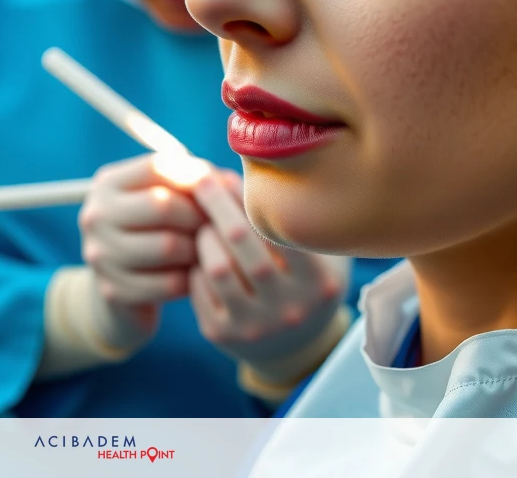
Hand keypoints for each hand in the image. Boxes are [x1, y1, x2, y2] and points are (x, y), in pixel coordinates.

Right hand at [77, 154, 206, 349]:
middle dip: (198, 216)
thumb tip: (232, 183)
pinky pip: (168, 283)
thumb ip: (199, 182)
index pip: (157, 167)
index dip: (194, 178)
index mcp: (108, 183)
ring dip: (197, 249)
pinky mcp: (113, 290)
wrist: (125, 286)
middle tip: (215, 226)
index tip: (214, 192)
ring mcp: (100, 254)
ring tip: (207, 250)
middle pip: (162, 205)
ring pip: (167, 246)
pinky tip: (195, 276)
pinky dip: (191, 280)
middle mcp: (95, 214)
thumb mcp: (169, 198)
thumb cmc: (158, 230)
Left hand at [188, 170, 349, 382]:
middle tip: (202, 181)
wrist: (297, 348)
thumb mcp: (321, 254)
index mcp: (320, 284)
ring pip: (216, 267)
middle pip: (242, 244)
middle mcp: (290, 309)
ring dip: (204, 236)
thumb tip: (249, 167)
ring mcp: (255, 327)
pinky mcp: (222, 336)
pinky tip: (201, 253)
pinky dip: (195, 264)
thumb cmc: (308, 283)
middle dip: (217, 205)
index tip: (229, 176)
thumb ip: (300, 218)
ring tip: (203, 222)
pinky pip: (198, 289)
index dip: (247, 198)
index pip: (278, 230)